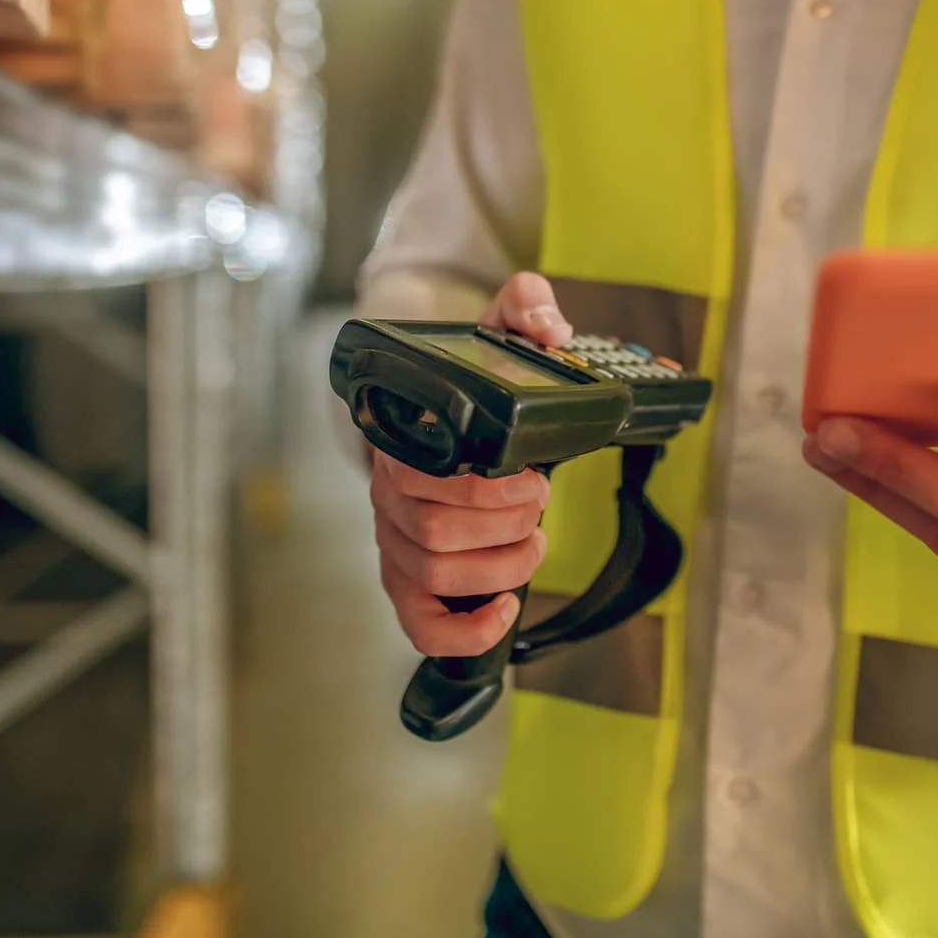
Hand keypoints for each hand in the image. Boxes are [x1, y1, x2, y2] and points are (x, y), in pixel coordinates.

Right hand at [369, 272, 573, 656]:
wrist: (447, 420)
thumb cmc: (475, 386)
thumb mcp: (499, 331)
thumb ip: (525, 306)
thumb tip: (549, 327)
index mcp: (401, 441)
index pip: (420, 479)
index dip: (484, 491)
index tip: (533, 478)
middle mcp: (388, 496)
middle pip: (430, 533)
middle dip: (503, 526)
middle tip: (539, 506)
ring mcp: (394, 542)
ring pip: (430, 575)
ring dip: (498, 568)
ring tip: (533, 542)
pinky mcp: (408, 583)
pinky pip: (420, 625)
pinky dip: (464, 631)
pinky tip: (504, 610)